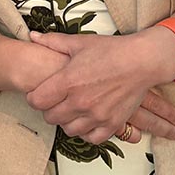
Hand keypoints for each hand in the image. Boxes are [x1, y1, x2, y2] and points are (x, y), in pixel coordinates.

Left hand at [26, 30, 174, 144]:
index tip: (36, 93)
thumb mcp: (77, 42)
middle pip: (51, 117)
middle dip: (48, 109)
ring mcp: (97, 115)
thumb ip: (52, 42)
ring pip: (70, 130)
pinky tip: (85, 120)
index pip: (38, 101)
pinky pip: (92, 138)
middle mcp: (80, 102)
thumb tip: (33, 36)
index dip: (33, 97)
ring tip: (69, 110)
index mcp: (68, 81)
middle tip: (52, 101)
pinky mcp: (112, 123)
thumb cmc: (110, 51)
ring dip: (66, 121)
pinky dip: (86, 131)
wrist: (140, 62)